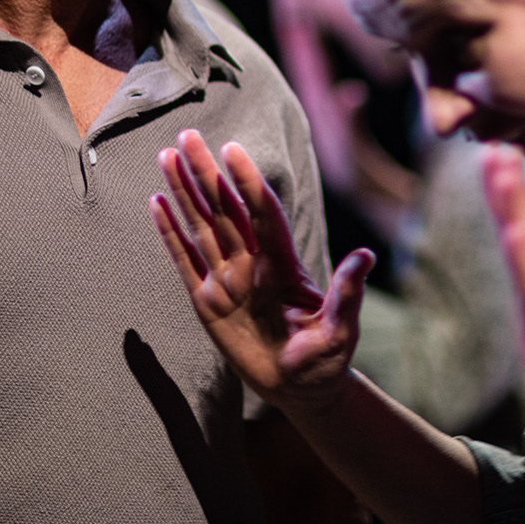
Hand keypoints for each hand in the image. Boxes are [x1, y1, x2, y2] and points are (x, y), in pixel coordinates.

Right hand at [151, 129, 373, 410]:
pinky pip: (185, 260)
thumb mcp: (341, 329)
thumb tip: (367, 255)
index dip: (248, 182)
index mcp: (283, 264)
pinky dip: (170, 233)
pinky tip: (157, 203)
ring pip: (201, 225)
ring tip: (167, 155)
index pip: (262, 212)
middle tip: (188, 133)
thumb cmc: (326, 360)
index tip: (234, 149)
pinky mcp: (207, 301)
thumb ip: (347, 293)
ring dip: (184, 191)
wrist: (301, 390)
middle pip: (225, 208)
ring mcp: (227, 280)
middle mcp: (252, 263)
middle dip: (207, 172)